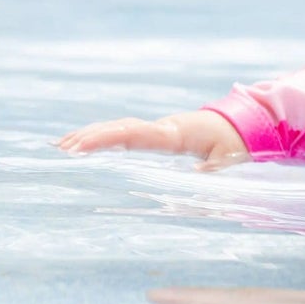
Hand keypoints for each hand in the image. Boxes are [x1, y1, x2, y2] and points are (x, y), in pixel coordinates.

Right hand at [58, 110, 247, 168]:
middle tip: (61, 150)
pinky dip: (106, 137)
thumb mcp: (227, 161)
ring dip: (93, 135)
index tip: (81, 146)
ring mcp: (159, 129)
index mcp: (175, 134)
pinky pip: (128, 133)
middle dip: (91, 137)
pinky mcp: (159, 134)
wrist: (243, 127)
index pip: (135, 134)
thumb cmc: (235, 146)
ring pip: (121, 127)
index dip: (107, 139)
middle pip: (121, 127)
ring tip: (62, 147)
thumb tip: (198, 177)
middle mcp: (163, 128)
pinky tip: (88, 146)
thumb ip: (212, 170)